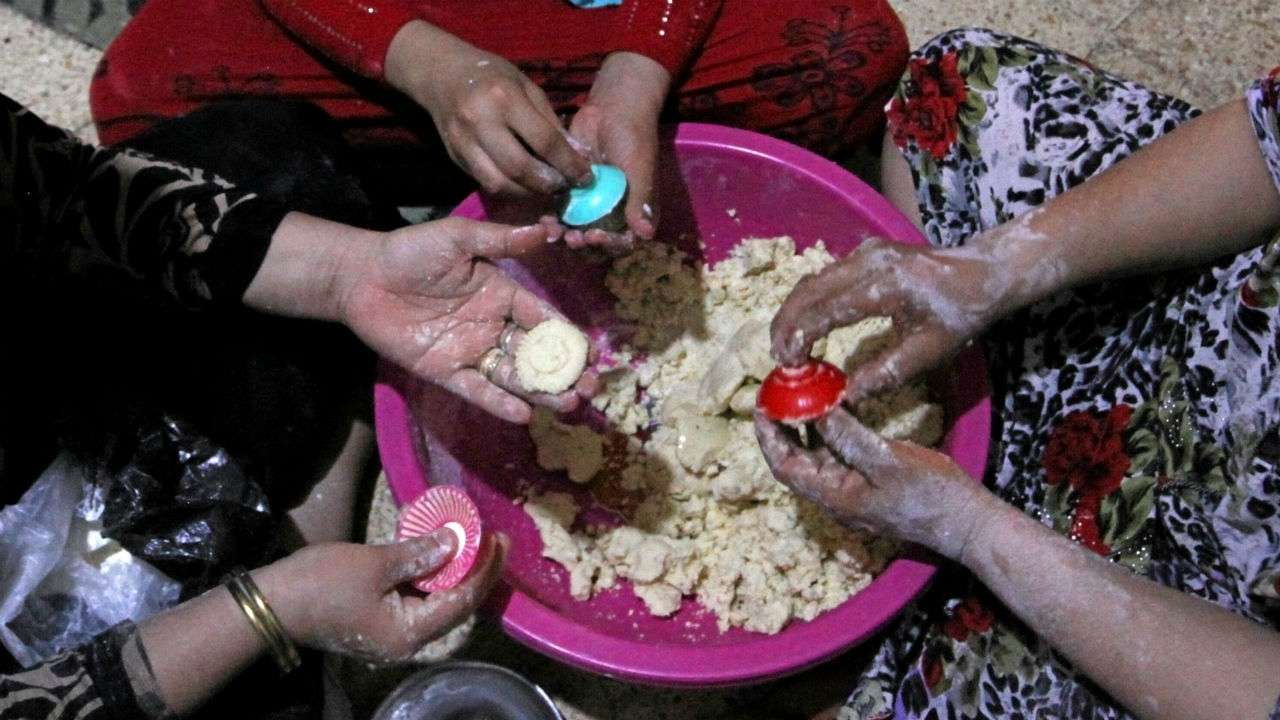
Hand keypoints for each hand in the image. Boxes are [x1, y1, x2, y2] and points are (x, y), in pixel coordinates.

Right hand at [260, 529, 507, 662]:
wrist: (269, 603)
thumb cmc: (322, 583)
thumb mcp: (376, 564)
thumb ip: (420, 555)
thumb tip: (457, 542)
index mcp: (410, 634)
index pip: (462, 601)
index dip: (484, 570)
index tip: (500, 540)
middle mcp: (407, 641)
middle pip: (454, 605)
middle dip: (475, 571)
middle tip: (493, 539)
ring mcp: (391, 633)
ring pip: (435, 601)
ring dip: (453, 572)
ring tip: (472, 541)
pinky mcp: (378, 621)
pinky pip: (416, 599)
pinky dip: (429, 575)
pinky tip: (438, 551)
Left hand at [337, 217, 596, 423]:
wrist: (361, 277)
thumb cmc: (410, 252)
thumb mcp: (459, 238)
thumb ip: (501, 240)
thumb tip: (546, 231)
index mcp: (502, 294)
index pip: (543, 319)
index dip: (568, 335)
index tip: (593, 353)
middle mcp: (492, 326)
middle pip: (536, 354)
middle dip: (565, 371)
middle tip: (591, 387)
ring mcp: (470, 351)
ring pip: (514, 376)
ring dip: (542, 391)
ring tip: (570, 402)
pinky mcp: (446, 371)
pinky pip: (478, 390)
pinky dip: (499, 403)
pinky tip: (524, 414)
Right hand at [386, 21, 592, 195]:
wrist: (442, 73)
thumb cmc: (493, 76)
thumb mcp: (528, 87)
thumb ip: (552, 122)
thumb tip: (579, 157)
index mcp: (505, 98)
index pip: (544, 141)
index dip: (569, 164)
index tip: (586, 178)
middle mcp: (481, 121)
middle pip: (520, 168)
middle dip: (548, 184)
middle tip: (566, 188)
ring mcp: (463, 142)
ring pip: (499, 183)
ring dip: (528, 194)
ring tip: (546, 190)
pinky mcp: (454, 156)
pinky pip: (485, 183)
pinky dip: (509, 190)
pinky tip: (524, 187)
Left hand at [566, 52, 669, 250]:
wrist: (612, 108)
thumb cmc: (634, 138)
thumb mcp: (640, 169)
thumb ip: (641, 201)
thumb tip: (645, 235)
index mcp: (635, 213)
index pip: (623, 243)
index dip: (608, 246)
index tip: (593, 236)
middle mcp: (614, 215)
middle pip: (598, 245)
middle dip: (583, 246)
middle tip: (570, 238)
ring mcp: (591, 206)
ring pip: (577, 233)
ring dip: (565, 236)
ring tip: (554, 229)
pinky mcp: (571, 194)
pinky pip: (562, 214)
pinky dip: (554, 220)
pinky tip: (544, 218)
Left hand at [754, 407, 992, 559]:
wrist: (966, 522)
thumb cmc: (930, 494)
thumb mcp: (888, 460)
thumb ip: (848, 438)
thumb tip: (816, 411)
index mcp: (834, 496)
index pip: (784, 465)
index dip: (768, 436)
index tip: (761, 404)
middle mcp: (835, 497)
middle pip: (795, 460)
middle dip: (783, 427)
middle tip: (777, 393)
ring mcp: (851, 492)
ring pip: (817, 456)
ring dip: (806, 427)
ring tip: (801, 394)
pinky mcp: (867, 485)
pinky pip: (840, 456)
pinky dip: (832, 432)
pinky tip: (835, 408)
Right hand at [771, 238, 1010, 399]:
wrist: (983, 274)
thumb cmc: (959, 315)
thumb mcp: (927, 354)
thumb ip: (883, 374)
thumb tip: (844, 397)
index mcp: (883, 286)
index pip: (824, 310)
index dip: (799, 338)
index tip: (788, 365)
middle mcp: (867, 261)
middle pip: (807, 291)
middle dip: (785, 325)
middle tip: (779, 359)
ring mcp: (864, 252)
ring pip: (812, 281)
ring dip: (794, 312)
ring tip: (788, 346)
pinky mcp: (865, 253)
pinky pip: (825, 276)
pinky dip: (809, 301)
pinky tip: (808, 326)